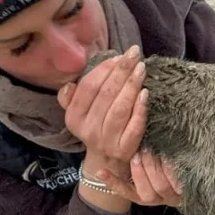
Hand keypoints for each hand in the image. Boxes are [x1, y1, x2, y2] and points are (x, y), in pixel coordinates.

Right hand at [57, 45, 147, 165]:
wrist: (106, 160)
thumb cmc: (95, 125)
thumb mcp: (79, 113)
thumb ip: (71, 97)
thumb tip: (69, 85)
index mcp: (74, 117)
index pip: (88, 88)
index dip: (104, 70)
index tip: (118, 56)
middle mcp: (88, 129)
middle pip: (106, 95)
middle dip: (122, 72)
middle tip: (134, 55)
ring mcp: (107, 141)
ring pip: (120, 109)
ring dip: (132, 86)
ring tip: (141, 69)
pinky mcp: (125, 149)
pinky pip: (134, 126)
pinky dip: (140, 109)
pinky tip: (146, 94)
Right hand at [92, 148, 184, 207]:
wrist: (199, 182)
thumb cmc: (169, 169)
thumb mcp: (153, 166)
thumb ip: (139, 160)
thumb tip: (128, 145)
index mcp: (144, 196)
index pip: (126, 192)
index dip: (113, 183)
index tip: (100, 171)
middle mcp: (158, 200)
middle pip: (145, 192)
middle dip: (139, 171)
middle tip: (137, 153)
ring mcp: (173, 198)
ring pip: (160, 186)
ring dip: (153, 168)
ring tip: (150, 151)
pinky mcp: (188, 192)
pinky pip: (177, 182)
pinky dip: (171, 169)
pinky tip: (168, 157)